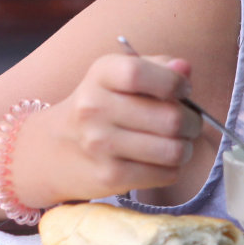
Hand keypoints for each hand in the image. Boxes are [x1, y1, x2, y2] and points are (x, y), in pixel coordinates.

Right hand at [18, 52, 201, 206]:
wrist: (51, 151)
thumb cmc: (98, 107)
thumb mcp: (118, 77)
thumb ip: (156, 67)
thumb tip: (185, 68)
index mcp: (100, 74)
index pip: (140, 73)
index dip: (174, 83)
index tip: (182, 90)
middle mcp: (95, 108)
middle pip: (171, 117)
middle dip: (192, 122)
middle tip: (188, 123)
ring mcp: (100, 145)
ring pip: (174, 150)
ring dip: (185, 148)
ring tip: (175, 144)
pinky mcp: (109, 177)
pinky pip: (165, 174)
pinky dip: (171, 169)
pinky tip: (158, 161)